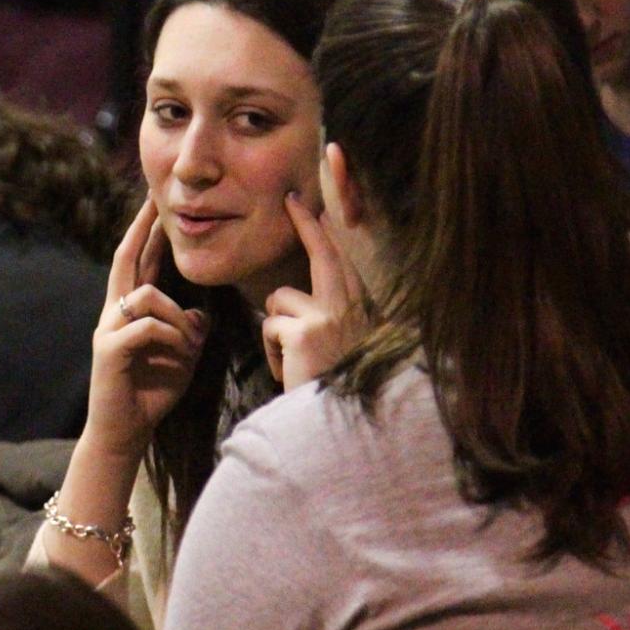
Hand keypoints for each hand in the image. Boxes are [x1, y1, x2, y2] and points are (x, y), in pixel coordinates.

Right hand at [83, 197, 207, 459]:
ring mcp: (108, 330)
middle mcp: (114, 314)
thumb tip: (199, 315)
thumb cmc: (152, 394)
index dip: (147, 233)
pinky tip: (180, 354)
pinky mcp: (109, 350)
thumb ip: (190, 331)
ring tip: (190, 344)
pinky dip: (170, 336)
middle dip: (143, 229)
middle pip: (127, 260)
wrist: (124, 433)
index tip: (157, 205)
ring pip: (146, 295)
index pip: (138, 262)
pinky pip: (146, 326)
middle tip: (155, 201)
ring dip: (177, 315)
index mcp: (130, 312)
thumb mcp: (182, 357)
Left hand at [261, 194, 371, 388]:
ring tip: (291, 360)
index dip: (333, 231)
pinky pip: (269, 325)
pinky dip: (270, 350)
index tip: (323, 205)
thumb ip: (327, 319)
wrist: (339, 430)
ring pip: (279, 298)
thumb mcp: (337, 351)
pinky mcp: (306, 331)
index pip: (345, 261)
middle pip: (325, 254)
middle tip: (291, 199)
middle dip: (307, 223)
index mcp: (360, 312)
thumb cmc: (332, 392)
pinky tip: (288, 371)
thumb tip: (293, 294)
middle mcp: (353, 309)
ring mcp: (331, 317)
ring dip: (275, 328)